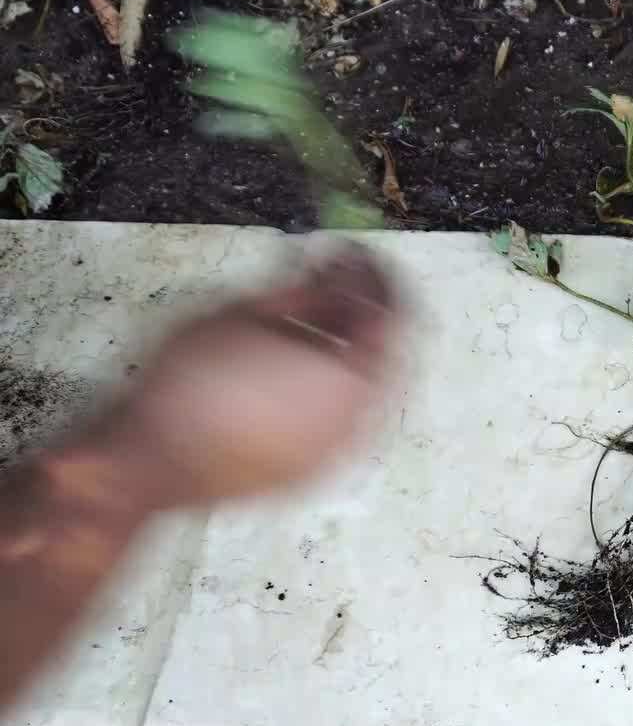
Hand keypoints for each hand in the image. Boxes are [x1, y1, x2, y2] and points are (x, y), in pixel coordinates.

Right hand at [85, 243, 404, 509]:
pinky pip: (338, 418)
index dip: (374, 273)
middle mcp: (360, 420)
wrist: (147, 462)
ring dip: (345, 347)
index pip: (392, 312)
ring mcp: (340, 452)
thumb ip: (301, 289)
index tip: (354, 253)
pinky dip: (328, 385)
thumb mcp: (242, 313)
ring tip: (308, 319)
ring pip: (363, 387)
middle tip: (335, 279)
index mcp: (352, 378)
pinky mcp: (314, 472)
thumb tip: (330, 271)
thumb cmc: (187, 387)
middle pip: (386, 351)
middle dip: (362, 309)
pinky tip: (294, 366)